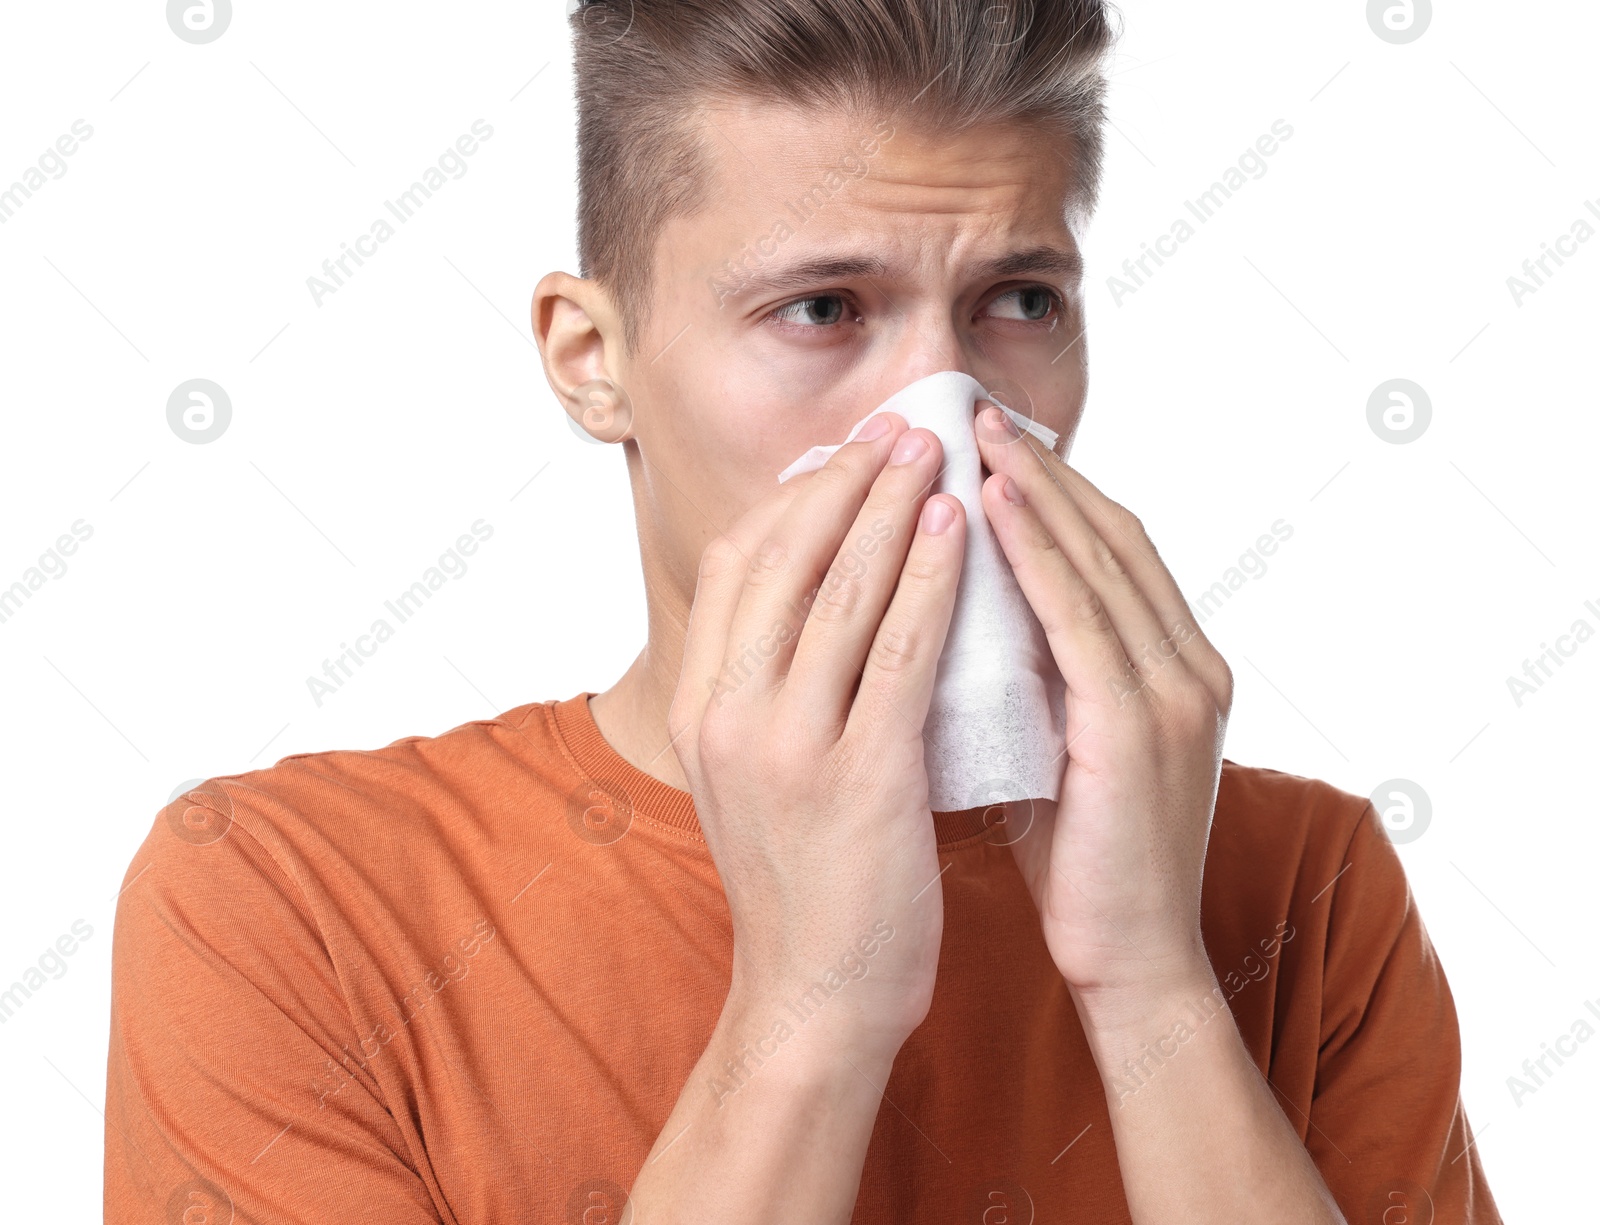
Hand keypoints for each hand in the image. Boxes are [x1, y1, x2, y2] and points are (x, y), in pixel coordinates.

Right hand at [668, 413, 965, 1064]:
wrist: (814, 996)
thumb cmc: (803, 878)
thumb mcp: (755, 768)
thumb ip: (770, 683)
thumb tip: (815, 594)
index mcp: (701, 705)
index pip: (737, 564)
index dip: (796, 496)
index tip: (850, 452)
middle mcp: (728, 713)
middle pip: (783, 557)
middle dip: (846, 478)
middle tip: (901, 425)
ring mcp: (787, 745)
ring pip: (840, 590)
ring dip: (892, 506)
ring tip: (936, 451)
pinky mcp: (857, 779)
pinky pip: (899, 653)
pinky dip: (929, 581)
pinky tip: (959, 534)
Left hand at [973, 404, 1233, 1011]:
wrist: (1132, 960)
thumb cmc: (1086, 859)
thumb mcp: (1065, 744)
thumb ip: (1044, 678)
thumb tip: (973, 616)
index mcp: (1176, 667)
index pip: (1114, 550)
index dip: (1056, 489)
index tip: (993, 442)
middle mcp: (1189, 665)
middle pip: (1112, 534)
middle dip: (1042, 469)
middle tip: (975, 410)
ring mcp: (1174, 691)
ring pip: (1100, 559)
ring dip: (1034, 489)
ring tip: (972, 433)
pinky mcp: (1140, 725)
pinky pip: (1080, 616)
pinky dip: (1037, 553)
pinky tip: (990, 505)